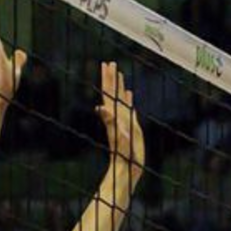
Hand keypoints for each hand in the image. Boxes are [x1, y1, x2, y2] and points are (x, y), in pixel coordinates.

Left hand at [97, 62, 145, 182]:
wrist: (127, 168)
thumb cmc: (124, 155)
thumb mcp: (118, 136)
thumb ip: (110, 121)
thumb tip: (100, 107)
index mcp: (115, 115)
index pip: (110, 93)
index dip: (109, 79)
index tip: (107, 65)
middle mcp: (117, 116)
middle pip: (113, 93)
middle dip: (112, 78)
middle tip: (111, 63)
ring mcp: (123, 120)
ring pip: (120, 99)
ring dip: (120, 86)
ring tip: (120, 75)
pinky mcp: (130, 126)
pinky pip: (129, 108)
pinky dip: (128, 99)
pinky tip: (129, 94)